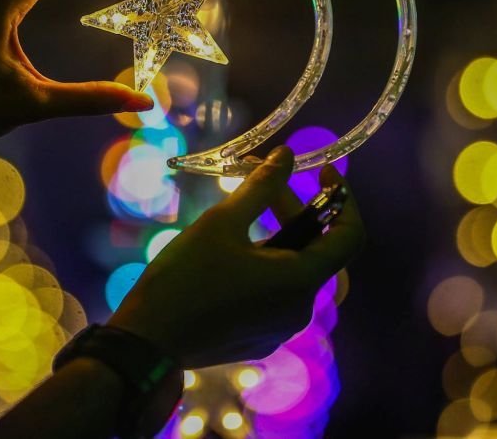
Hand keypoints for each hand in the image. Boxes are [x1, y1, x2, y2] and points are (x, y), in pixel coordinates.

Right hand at [107, 147, 364, 367]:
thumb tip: (287, 155)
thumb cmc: (184, 278)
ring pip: (293, 270)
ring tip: (238, 214)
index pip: (350, 237)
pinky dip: (265, 264)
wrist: (147, 342)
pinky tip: (231, 252)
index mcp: (300, 281)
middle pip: (315, 249)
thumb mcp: (222, 222)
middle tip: (258, 179)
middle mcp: (300, 309)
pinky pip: (276, 293)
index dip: (343, 199)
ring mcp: (281, 329)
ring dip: (276, 235)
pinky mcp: (260, 338)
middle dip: (292, 209)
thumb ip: (261, 186)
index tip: (324, 171)